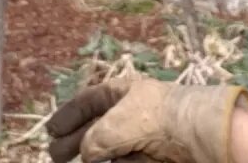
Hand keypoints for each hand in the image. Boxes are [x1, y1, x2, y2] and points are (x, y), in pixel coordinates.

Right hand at [45, 76, 247, 162]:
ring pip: (109, 147)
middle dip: (74, 142)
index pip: (88, 101)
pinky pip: (128, 158)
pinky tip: (105, 161)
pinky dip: (116, 160)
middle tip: (56, 156)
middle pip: (95, 127)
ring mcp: (142, 133)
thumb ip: (91, 143)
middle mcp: (131, 110)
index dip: (68, 116)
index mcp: (121, 92)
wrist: (195, 134)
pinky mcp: (153, 154)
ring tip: (72, 161)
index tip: (51, 131)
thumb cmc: (150, 121)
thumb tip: (87, 156)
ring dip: (92, 156)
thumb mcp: (109, 128)